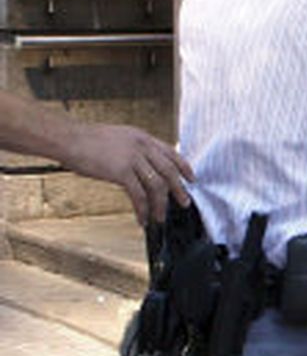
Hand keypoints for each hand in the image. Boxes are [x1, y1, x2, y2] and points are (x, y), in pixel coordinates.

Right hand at [62, 123, 191, 224]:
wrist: (67, 138)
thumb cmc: (87, 140)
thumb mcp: (119, 138)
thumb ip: (135, 149)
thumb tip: (145, 165)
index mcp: (142, 137)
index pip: (171, 152)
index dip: (184, 167)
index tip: (191, 178)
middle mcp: (142, 147)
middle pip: (169, 171)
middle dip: (178, 189)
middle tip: (184, 203)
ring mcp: (132, 159)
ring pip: (156, 186)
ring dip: (160, 205)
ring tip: (161, 217)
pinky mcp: (121, 172)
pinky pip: (138, 195)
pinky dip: (143, 209)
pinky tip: (142, 218)